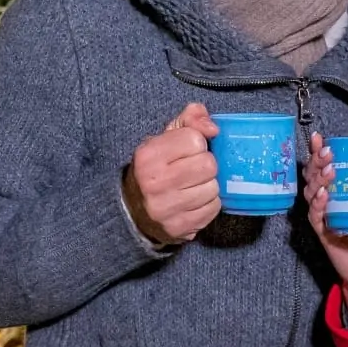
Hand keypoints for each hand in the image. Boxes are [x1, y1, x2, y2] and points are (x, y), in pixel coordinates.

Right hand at [123, 103, 219, 245]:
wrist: (134, 209)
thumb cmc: (156, 167)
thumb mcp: (165, 137)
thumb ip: (190, 119)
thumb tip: (213, 128)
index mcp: (148, 155)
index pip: (195, 139)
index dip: (197, 143)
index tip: (187, 151)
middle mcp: (154, 182)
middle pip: (208, 164)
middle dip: (205, 164)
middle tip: (194, 168)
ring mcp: (166, 208)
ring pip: (213, 188)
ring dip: (208, 185)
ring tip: (194, 185)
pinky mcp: (179, 227)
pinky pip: (213, 208)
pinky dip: (209, 203)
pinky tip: (195, 200)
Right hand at [303, 134, 347, 327]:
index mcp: (342, 189)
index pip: (327, 165)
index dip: (320, 150)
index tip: (322, 138)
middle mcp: (329, 199)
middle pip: (314, 174)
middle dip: (317, 160)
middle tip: (327, 151)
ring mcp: (325, 216)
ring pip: (312, 192)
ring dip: (318, 179)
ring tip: (328, 170)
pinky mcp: (324, 233)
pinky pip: (316, 216)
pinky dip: (318, 205)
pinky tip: (324, 196)